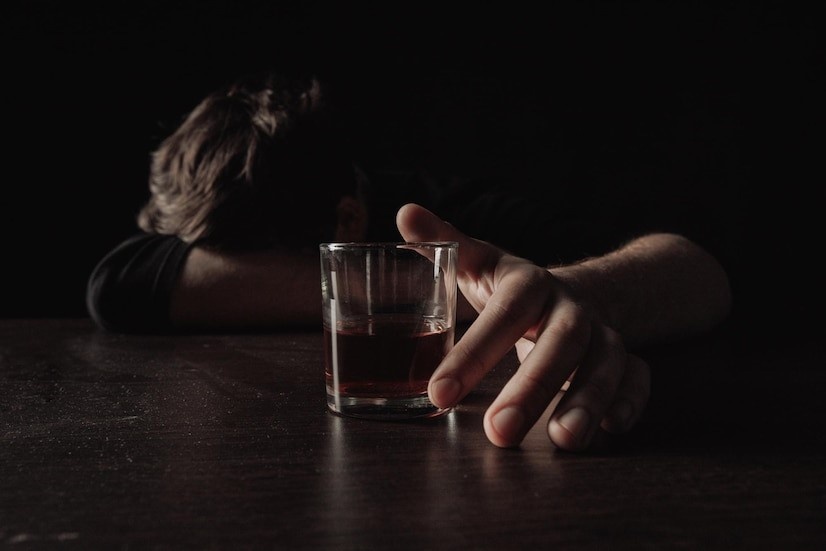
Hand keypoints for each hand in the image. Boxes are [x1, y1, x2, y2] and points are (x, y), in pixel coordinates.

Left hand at [396, 203, 649, 450]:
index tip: (439, 393)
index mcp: (528, 283)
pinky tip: (612, 428)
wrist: (573, 292)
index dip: (473, 354)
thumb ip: (444, 244)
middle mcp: (569, 306)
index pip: (504, 314)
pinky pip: (638, 376)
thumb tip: (406, 213)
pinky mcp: (624, 357)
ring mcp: (601, 332)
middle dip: (533, 388)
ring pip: (606, 362)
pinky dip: (630, 400)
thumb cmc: (512, 287)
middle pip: (561, 342)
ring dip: (587, 400)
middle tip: (499, 433)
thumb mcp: (479, 262)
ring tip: (563, 441)